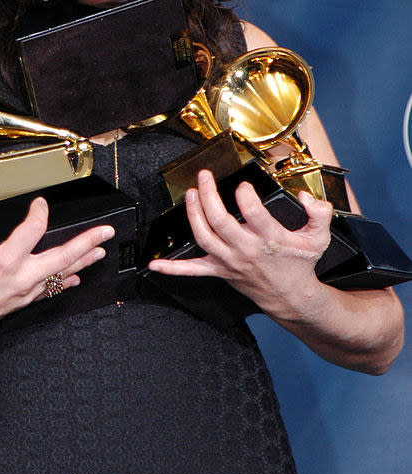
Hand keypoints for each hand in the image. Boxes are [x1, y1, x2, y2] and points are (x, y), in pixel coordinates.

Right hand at [0, 197, 113, 344]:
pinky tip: (77, 276)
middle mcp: (20, 279)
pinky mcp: (22, 302)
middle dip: (87, 242)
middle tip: (105, 232)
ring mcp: (24, 293)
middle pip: (62, 257)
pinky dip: (66, 281)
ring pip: (61, 275)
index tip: (40, 203)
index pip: (32, 230)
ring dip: (83, 261)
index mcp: (4, 262)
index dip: (39, 212)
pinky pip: (50, 290)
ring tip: (100, 251)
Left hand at [148, 169, 332, 318]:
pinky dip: (173, 269)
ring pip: (204, 237)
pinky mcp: (219, 270)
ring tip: (190, 193)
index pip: (253, 213)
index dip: (246, 195)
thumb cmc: (300, 264)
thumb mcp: (319, 238)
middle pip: (220, 221)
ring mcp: (229, 261)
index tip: (244, 184)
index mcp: (269, 239)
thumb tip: (304, 196)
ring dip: (193, 215)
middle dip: (209, 196)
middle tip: (204, 176)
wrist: (291, 297)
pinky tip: (155, 265)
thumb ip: (319, 213)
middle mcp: (245, 249)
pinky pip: (192, 270)